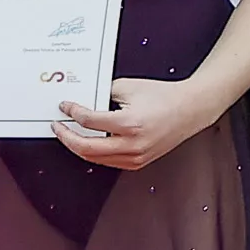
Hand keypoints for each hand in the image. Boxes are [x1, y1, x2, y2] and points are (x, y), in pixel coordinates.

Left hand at [55, 73, 224, 169]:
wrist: (191, 109)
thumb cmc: (164, 97)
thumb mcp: (129, 87)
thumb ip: (104, 94)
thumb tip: (83, 101)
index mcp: (129, 123)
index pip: (88, 121)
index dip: (72, 112)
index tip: (65, 106)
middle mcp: (132, 144)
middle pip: (85, 147)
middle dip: (66, 136)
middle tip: (58, 126)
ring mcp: (136, 156)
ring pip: (94, 158)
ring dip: (78, 146)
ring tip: (69, 135)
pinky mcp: (138, 162)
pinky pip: (108, 161)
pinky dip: (95, 153)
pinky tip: (89, 142)